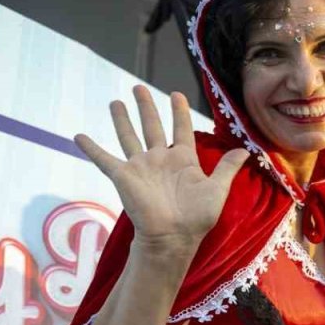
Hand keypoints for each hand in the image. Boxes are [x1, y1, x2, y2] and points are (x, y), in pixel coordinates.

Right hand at [74, 85, 249, 252]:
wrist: (172, 237)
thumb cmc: (197, 217)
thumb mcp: (217, 189)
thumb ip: (228, 167)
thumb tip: (246, 149)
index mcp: (183, 160)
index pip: (181, 129)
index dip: (179, 112)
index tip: (176, 94)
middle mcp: (160, 159)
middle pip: (152, 126)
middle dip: (146, 106)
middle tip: (139, 87)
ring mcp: (140, 166)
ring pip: (129, 136)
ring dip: (122, 119)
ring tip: (116, 102)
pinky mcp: (123, 176)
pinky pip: (104, 159)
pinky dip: (91, 148)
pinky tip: (78, 136)